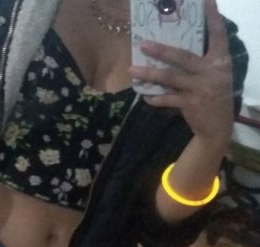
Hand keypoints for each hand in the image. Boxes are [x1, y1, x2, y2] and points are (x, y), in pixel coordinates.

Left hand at [129, 0, 233, 143]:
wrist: (217, 127)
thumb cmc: (213, 97)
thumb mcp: (214, 76)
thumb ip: (199, 64)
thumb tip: (170, 53)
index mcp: (220, 61)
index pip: (218, 35)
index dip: (212, 17)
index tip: (205, 1)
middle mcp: (211, 72)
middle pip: (183, 57)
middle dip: (162, 50)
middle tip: (143, 44)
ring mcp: (200, 89)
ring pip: (170, 78)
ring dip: (149, 74)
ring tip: (132, 70)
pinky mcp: (190, 104)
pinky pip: (167, 99)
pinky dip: (155, 98)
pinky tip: (145, 96)